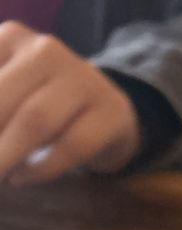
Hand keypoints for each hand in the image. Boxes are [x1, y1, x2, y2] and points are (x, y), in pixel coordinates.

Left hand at [0, 21, 140, 185]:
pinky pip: (71, 145)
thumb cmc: (47, 105)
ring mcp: (82, 80)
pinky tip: (21, 179)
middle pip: (4, 100)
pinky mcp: (109, 113)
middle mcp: (46, 51)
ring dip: (8, 154)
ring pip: (36, 121)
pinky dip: (42, 168)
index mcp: (12, 37)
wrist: (110, 112)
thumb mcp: (12, 93)